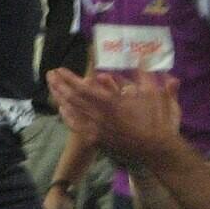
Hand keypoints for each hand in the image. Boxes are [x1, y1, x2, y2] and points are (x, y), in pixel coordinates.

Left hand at [46, 68, 183, 168]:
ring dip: (60, 98)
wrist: (158, 151)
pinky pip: (78, 127)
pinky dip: (68, 117)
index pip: (83, 89)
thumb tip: (142, 57)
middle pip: (72, 99)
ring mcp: (97, 129)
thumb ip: (145, 76)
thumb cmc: (159, 122)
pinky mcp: (98, 139)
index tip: (60, 70)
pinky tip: (62, 109)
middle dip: (59, 86)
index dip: (69, 79)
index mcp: (112, 104)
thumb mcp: (156, 95)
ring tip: (52, 87)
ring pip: (72, 113)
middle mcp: (100, 116)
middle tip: (50, 75)